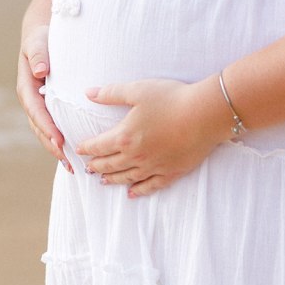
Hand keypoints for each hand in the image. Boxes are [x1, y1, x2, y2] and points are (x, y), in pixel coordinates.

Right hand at [17, 23, 71, 172]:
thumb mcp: (37, 42)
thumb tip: (40, 71)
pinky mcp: (50, 108)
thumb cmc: (41, 38)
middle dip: (54, 147)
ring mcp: (40, 106)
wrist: (42, 36)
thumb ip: (38, 55)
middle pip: (41, 129)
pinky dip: (63, 142)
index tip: (60, 141)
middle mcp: (32, 101)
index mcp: (27, 88)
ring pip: (47, 133)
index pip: (37, 112)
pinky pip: (55, 127)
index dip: (47, 128)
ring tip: (74, 167)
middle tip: (70, 162)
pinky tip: (76, 154)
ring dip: (58, 150)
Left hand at [76, 77, 231, 196]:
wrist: (205, 114)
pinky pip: (151, 186)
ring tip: (103, 181)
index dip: (87, 148)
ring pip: (127, 177)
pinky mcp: (171, 172)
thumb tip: (88, 93)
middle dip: (97, 166)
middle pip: (110, 165)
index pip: (99, 146)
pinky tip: (132, 194)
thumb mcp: (137, 90)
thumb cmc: (171, 98)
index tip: (79, 149)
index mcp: (125, 136)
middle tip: (88, 168)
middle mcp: (136, 156)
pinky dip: (139, 191)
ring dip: (113, 179)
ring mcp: (154, 167)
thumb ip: (111, 93)